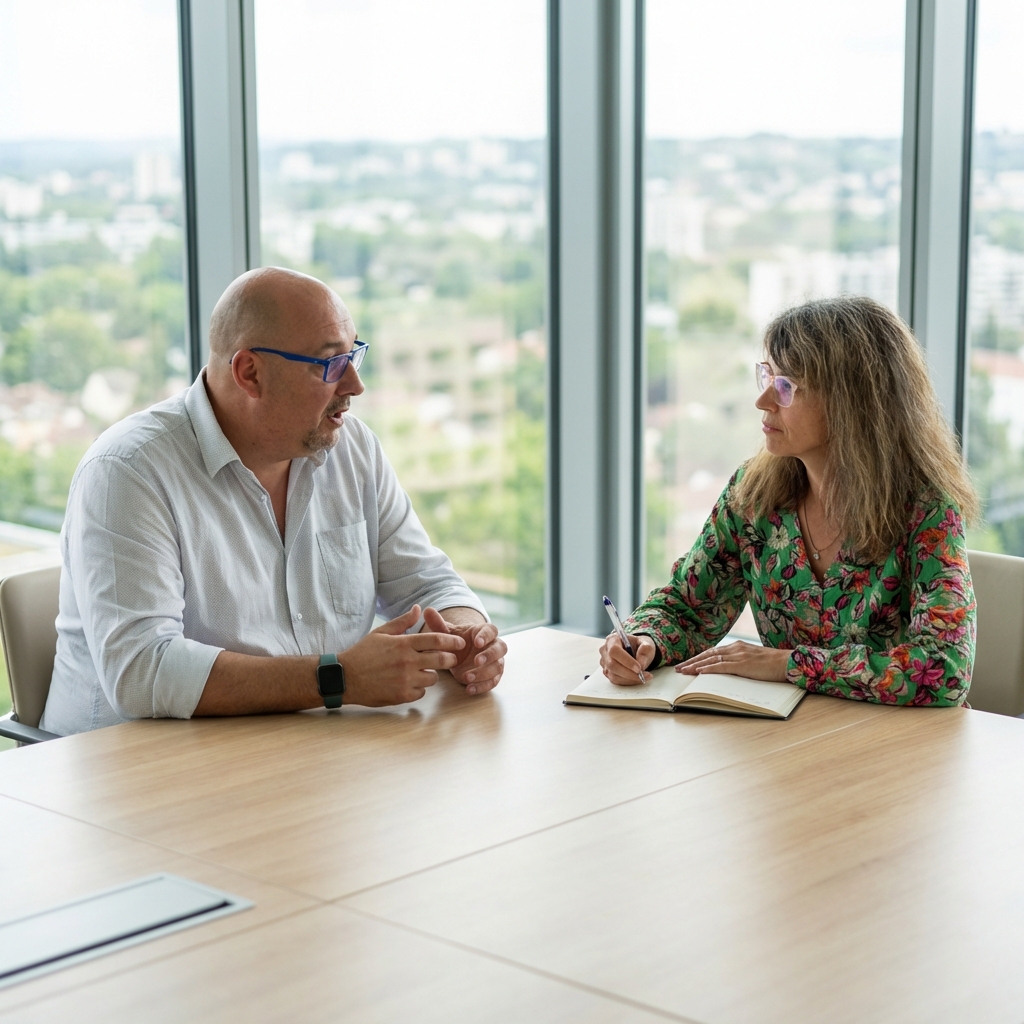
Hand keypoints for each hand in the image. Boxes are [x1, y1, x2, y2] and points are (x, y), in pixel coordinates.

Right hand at [340, 605, 466, 706]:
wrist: (345, 677)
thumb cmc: (363, 653)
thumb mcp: (381, 632)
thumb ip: (403, 622)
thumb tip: (419, 609)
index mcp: (403, 644)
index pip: (436, 640)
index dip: (452, 640)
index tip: (460, 642)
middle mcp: (407, 661)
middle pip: (442, 659)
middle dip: (450, 658)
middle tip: (450, 658)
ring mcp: (405, 680)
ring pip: (433, 678)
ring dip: (432, 674)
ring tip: (422, 670)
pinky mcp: (401, 695)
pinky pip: (421, 692)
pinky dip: (419, 688)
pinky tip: (410, 683)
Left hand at [421, 607, 505, 694]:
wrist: (460, 655)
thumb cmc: (456, 642)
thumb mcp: (446, 633)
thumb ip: (438, 624)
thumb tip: (427, 610)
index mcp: (484, 632)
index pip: (491, 630)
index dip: (486, 636)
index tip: (477, 642)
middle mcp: (493, 646)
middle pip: (500, 648)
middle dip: (490, 655)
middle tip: (476, 661)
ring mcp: (495, 662)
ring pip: (498, 666)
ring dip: (484, 673)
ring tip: (467, 677)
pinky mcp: (493, 676)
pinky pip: (493, 682)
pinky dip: (482, 686)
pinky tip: (469, 689)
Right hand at [599, 632, 655, 685]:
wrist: (637, 651)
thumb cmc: (639, 646)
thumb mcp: (646, 644)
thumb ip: (645, 651)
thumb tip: (641, 665)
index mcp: (612, 639)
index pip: (614, 650)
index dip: (626, 661)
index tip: (639, 668)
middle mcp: (605, 651)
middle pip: (612, 665)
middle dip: (629, 673)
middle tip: (643, 676)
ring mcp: (605, 662)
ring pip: (613, 675)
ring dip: (630, 679)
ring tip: (644, 677)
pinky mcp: (607, 672)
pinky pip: (615, 680)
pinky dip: (627, 681)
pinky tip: (637, 679)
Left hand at [676, 641, 789, 682]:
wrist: (787, 662)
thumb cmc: (773, 664)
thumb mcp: (753, 660)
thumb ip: (740, 662)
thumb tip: (728, 670)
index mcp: (737, 647)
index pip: (712, 652)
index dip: (698, 657)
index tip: (687, 663)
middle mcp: (735, 648)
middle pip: (707, 654)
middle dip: (691, 661)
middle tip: (678, 668)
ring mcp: (738, 655)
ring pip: (711, 659)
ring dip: (695, 666)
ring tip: (683, 671)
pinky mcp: (742, 664)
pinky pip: (721, 666)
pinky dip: (708, 669)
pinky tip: (698, 672)